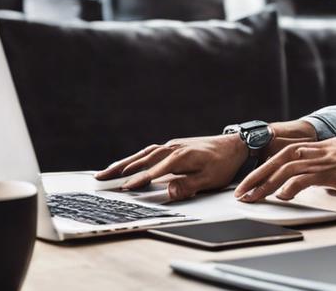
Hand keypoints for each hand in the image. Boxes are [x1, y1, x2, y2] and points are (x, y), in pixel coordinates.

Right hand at [94, 134, 245, 199]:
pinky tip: (128, 164)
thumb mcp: (210, 178)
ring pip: (143, 154)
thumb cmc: (224, 163)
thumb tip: (168, 191)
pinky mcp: (173, 146)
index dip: (139, 180)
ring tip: (106, 172)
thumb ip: (189, 185)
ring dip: (124, 162)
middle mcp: (173, 148)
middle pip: (142, 159)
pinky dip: (135, 158)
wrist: (235, 145)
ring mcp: (172, 145)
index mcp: (181, 156)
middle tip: (100, 178)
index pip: (154, 170)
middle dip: (120, 169)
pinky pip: (149, 152)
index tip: (124, 188)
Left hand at [234, 138, 335, 216]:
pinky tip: (283, 196)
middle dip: (259, 174)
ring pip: (291, 164)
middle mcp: (333, 147)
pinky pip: (309, 175)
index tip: (255, 180)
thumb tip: (327, 188)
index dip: (271, 165)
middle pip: (284, 155)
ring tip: (252, 197)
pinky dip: (291, 185)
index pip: (294, 151)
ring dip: (267, 182)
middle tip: (242, 191)